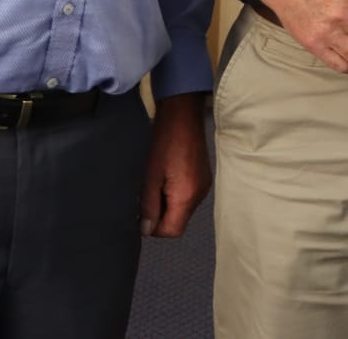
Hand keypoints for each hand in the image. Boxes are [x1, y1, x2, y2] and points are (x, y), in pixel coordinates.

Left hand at [141, 93, 210, 237]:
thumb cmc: (164, 143)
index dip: (155, 228)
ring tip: (156, 184)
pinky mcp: (204, 179)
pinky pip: (189, 198)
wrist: (183, 116)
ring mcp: (204, 187)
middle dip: (161, 217)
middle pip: (179, 222)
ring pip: (184, 210)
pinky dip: (177, 196)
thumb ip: (149, 206)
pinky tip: (167, 178)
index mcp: (186, 197)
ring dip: (168, 205)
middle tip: (147, 197)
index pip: (172, 231)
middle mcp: (199, 196)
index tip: (143, 215)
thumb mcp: (150, 177)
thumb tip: (147, 230)